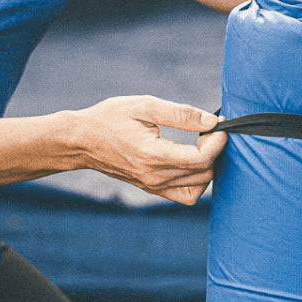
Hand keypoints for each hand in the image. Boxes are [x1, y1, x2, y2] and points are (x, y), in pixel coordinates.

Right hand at [71, 95, 225, 205]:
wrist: (82, 140)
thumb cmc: (110, 119)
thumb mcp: (145, 106)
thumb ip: (181, 114)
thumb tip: (211, 122)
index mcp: (154, 156)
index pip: (201, 159)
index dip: (217, 142)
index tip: (219, 125)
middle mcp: (156, 177)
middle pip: (204, 172)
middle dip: (214, 150)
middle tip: (207, 130)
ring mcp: (155, 187)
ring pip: (199, 186)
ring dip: (208, 165)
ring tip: (200, 144)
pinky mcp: (153, 190)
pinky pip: (186, 195)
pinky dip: (197, 181)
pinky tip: (192, 161)